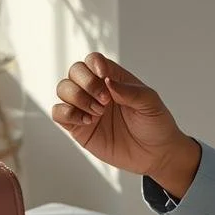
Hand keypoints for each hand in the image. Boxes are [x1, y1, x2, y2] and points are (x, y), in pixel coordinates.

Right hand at [52, 52, 186, 177]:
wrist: (155, 154)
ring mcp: (86, 108)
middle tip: (105, 101)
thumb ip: (129, 91)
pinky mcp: (78, 128)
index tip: (104, 77)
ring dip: (77, 98)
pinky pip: (59, 113)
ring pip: (63, 89)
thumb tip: (106, 81)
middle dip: (86, 83)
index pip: (93, 60)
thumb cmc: (155, 125)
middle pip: (75, 71)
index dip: (94, 64)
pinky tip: (88, 122)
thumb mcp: (150, 103)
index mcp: (114, 79)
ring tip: (98, 113)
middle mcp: (97, 91)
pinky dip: (67, 113)